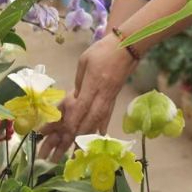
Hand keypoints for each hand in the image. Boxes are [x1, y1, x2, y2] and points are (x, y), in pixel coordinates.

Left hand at [38, 34, 135, 159]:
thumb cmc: (104, 49)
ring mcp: (111, 96)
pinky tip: (100, 134)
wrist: (127, 46)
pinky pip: (108, 113)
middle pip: (91, 117)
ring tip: (81, 146)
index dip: (73, 120)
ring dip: (90, 133)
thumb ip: (79, 80)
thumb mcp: (85, 61)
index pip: (82, 107)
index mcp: (94, 83)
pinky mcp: (116, 96)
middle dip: (79, 133)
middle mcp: (103, 93)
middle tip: (69, 146)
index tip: (63, 132)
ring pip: (100, 118)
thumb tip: (75, 96)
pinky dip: (103, 125)